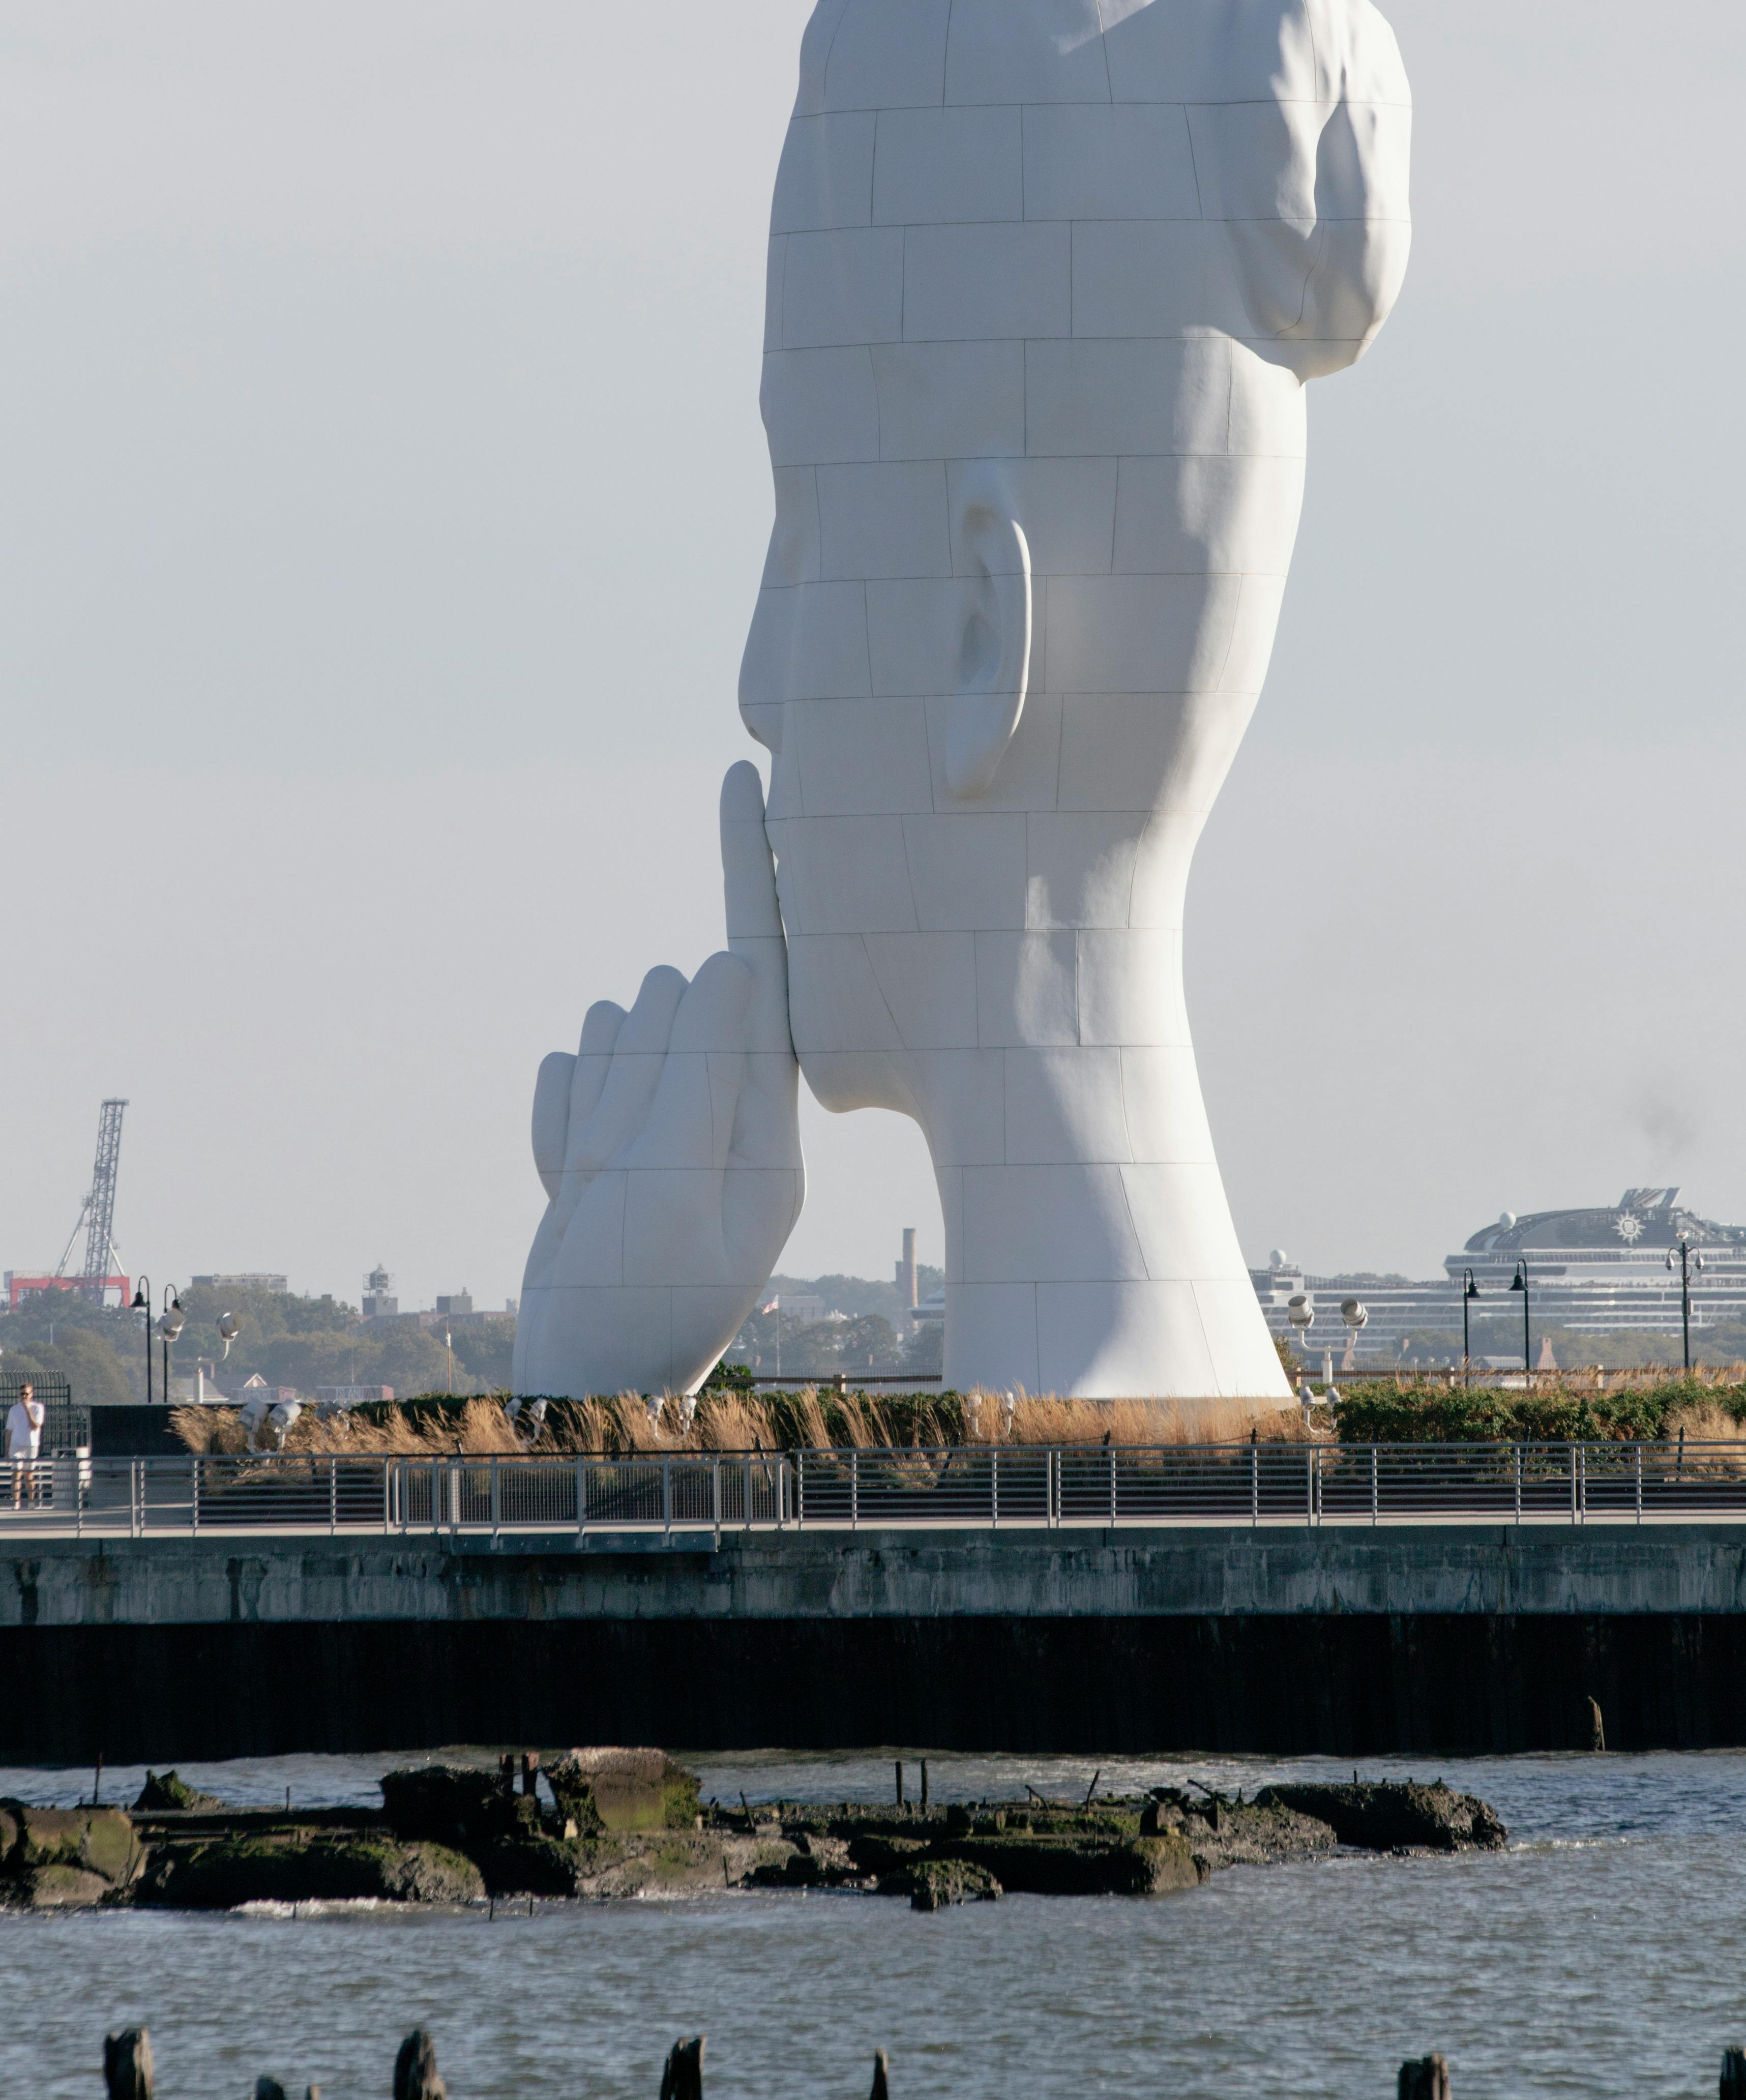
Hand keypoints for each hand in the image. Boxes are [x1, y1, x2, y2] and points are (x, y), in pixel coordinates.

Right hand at [513, 761, 803, 1397]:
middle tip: (626, 1169)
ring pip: (616, 1027)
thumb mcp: (677, 1187)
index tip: (749, 779)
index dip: (753, 867)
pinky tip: (571, 1194)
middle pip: (675, 1002)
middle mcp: (728, 1104)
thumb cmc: (637, 1302)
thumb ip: (706, 1070)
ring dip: (596, 1102)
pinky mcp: (608, 1124)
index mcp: (772, 1120)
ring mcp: (665, 1113)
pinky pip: (567, 1068)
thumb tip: (728, 959)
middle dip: (638, 1071)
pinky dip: (556, 1128)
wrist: (574, 1383)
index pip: (769, 966)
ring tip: (600, 1187)